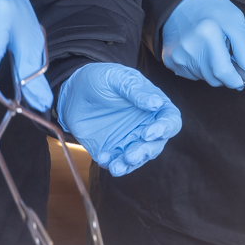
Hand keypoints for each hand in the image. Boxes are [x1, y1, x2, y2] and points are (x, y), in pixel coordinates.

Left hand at [57, 63, 182, 176]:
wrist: (73, 92)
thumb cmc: (100, 79)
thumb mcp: (117, 78)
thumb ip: (136, 90)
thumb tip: (157, 104)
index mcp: (154, 107)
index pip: (170, 121)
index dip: (164, 129)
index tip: (148, 133)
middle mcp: (147, 126)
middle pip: (156, 145)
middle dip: (144, 152)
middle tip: (130, 156)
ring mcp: (130, 140)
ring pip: (139, 158)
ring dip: (129, 165)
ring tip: (116, 167)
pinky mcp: (114, 150)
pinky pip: (118, 163)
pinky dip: (112, 165)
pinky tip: (102, 158)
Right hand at [160, 0, 244, 88]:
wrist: (182, 0)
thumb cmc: (212, 8)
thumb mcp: (236, 21)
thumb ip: (244, 48)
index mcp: (208, 36)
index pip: (223, 73)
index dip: (235, 80)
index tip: (241, 80)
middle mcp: (189, 49)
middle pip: (213, 79)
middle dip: (224, 74)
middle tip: (226, 56)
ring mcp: (177, 56)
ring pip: (203, 78)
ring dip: (211, 70)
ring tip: (210, 49)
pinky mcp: (169, 60)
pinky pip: (191, 75)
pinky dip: (199, 68)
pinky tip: (199, 51)